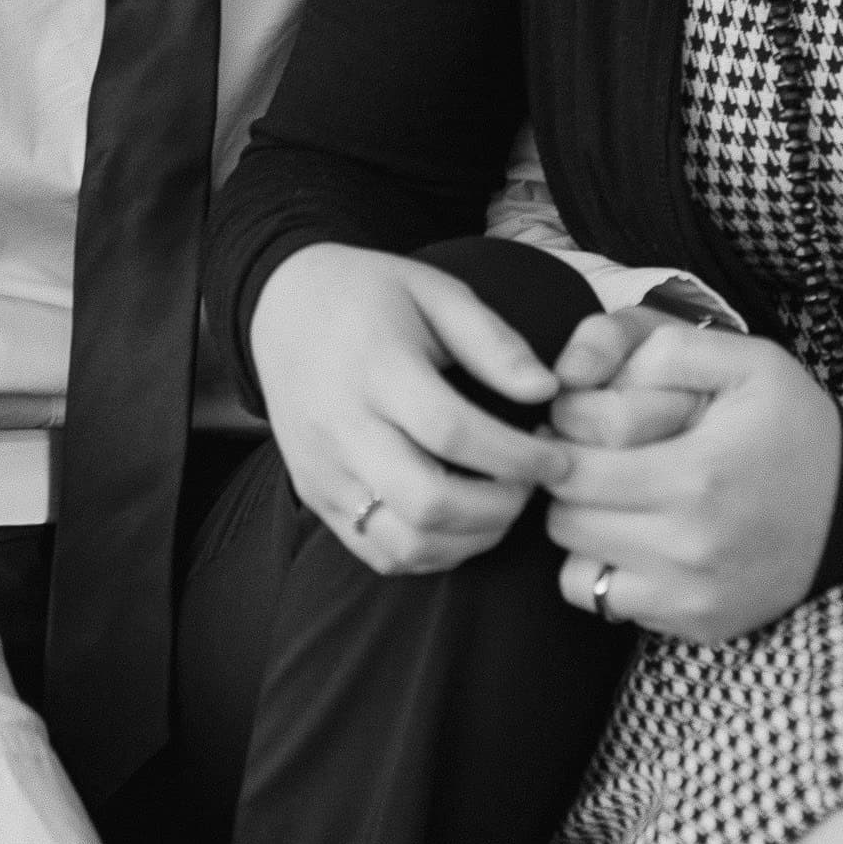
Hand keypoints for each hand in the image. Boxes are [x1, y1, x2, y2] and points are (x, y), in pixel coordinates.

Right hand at [250, 242, 569, 574]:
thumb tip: (546, 391)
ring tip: (502, 505)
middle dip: (499, 508)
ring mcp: (323, 469)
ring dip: (468, 540)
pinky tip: (461, 521)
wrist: (282, 305)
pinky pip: (378, 552)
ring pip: (403, 543)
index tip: (559, 456)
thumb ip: (492, 340)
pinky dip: (430, 552)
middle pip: (427, 501)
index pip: (453, 431)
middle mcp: (342, 426)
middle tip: (532, 485)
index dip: (517, 455)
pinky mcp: (314, 495)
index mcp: (376, 367)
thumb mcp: (435, 290)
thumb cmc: (371, 294)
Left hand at [545, 314, 840, 641]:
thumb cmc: (793, 424)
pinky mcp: (694, 625)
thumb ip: (659, 347)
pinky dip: (606, 569)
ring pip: (574, 565)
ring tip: (618, 494)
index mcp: (694, 476)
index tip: (584, 416)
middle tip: (597, 453)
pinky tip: (639, 537)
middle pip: (564, 517)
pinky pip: (605, 602)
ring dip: (583, 526)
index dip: (564, 432)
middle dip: (569, 478)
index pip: (571, 466)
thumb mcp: (743, 359)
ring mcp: (690, 596)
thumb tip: (575, 373)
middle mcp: (687, 548)